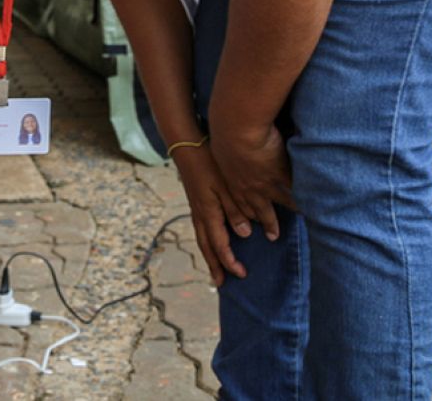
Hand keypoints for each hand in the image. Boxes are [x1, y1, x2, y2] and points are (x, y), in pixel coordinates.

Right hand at [172, 147, 250, 286]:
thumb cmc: (209, 164)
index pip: (219, 245)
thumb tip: (244, 234)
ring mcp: (196, 210)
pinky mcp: (197, 203)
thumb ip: (236, 209)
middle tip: (221, 283)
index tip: (242, 274)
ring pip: (202, 239)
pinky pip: (202, 230)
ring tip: (215, 269)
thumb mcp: (225, 186)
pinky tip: (213, 242)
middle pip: (206, 247)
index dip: (230, 261)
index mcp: (208, 214)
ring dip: (209, 256)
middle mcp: (200, 216)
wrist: (187, 148)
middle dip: (215, 266)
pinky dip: (208, 242)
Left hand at [209, 124, 293, 241]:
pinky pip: (294, 186)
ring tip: (302, 215)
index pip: (240, 203)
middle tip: (273, 236)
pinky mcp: (281, 172)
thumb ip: (226, 154)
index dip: (246, 216)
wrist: (236, 130)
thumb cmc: (223, 135)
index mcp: (232, 181)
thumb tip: (224, 151)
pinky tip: (313, 196)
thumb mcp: (220, 147)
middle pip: (260, 210)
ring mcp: (267, 181)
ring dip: (292, 208)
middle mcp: (249, 187)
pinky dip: (304, 192)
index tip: (251, 225)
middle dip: (268, 223)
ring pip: (281, 200)